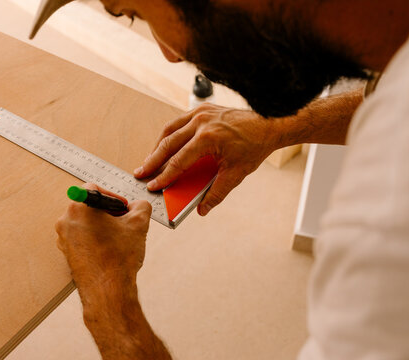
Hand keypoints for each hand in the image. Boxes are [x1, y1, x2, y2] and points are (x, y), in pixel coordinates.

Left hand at [55, 183, 151, 286]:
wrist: (108, 291)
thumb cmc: (118, 259)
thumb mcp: (138, 224)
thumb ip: (141, 207)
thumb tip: (139, 206)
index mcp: (79, 208)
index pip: (94, 188)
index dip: (113, 196)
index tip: (122, 207)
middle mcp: (66, 221)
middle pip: (89, 206)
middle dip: (108, 212)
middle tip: (123, 222)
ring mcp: (64, 238)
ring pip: (85, 222)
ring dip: (102, 226)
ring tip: (118, 238)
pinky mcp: (67, 252)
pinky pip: (82, 237)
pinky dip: (95, 239)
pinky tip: (110, 250)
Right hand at [134, 103, 281, 215]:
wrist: (268, 124)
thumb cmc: (254, 147)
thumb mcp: (236, 173)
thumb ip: (217, 193)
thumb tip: (202, 210)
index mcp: (209, 138)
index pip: (179, 161)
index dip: (164, 176)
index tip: (152, 185)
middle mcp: (201, 122)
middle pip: (168, 143)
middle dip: (152, 160)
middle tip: (141, 173)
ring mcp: (201, 112)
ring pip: (170, 129)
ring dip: (158, 146)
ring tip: (149, 160)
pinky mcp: (202, 108)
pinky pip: (179, 121)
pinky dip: (170, 134)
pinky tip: (165, 145)